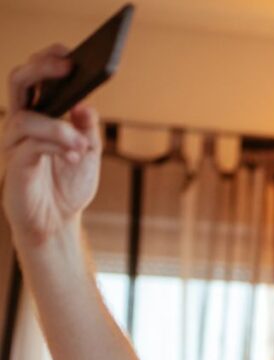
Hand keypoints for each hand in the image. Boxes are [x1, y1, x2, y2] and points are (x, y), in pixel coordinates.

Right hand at [2, 46, 101, 246]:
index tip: (69, 52)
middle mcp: (22, 123)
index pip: (36, 78)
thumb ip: (86, 128)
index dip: (47, 61)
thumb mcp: (88, 153)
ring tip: (82, 145)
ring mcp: (15, 143)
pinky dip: (56, 147)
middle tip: (68, 67)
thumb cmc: (69, 185)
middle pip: (20, 81)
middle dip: (42, 69)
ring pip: (27, 117)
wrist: (56, 223)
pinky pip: (30, 145)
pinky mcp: (15, 165)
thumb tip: (84, 104)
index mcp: (39, 115)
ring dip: (59, 128)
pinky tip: (74, 156)